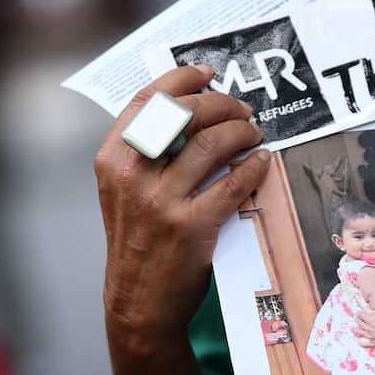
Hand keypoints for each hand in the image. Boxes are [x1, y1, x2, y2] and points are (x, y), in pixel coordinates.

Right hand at [95, 65, 269, 355]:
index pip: (146, 101)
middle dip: (222, 104)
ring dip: (242, 131)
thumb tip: (187, 111)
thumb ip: (145, 154)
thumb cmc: (138, 242)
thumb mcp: (124, 192)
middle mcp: (133, 176)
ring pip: (212, 144)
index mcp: (113, 160)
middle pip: (185, 114)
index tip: (207, 73)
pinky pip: (233, 184)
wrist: (139, 301)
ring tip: (255, 134)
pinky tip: (262, 164)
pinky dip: (253, 168)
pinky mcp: (191, 227)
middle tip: (243, 110)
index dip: (180, 80)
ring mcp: (161, 202)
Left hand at [355, 307, 374, 351]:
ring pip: (357, 331)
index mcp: (371, 319)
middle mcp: (368, 327)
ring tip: (353, 327)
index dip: (359, 313)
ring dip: (354, 328)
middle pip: (357, 322)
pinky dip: (359, 340)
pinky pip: (361, 343)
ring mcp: (370, 336)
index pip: (360, 314)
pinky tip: (359, 338)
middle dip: (356, 319)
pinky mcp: (373, 344)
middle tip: (356, 318)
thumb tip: (368, 311)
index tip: (359, 313)